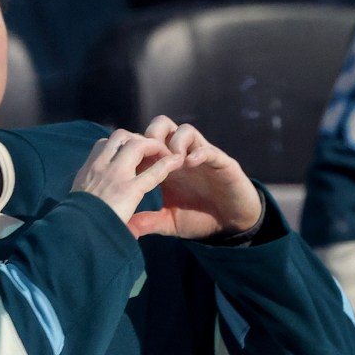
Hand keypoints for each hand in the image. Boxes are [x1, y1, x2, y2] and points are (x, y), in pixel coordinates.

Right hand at [71, 129, 180, 225]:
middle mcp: (100, 167)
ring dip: (152, 145)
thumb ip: (88, 196)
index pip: (102, 144)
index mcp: (87, 172)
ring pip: (136, 144)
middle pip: (120, 136)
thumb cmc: (75, 223)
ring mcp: (115, 175)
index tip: (129, 153)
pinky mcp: (129, 189)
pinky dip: (167, 164)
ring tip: (164, 152)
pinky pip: (153, 172)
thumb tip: (91, 202)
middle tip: (150, 150)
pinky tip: (177, 162)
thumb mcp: (78, 203)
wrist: (76, 233)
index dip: (119, 145)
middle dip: (137, 138)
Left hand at [126, 115, 262, 239]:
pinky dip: (198, 152)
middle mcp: (182, 157)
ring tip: (171, 159)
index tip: (128, 163)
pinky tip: (190, 163)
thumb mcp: (169, 221)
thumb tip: (123, 227)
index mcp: (165, 167)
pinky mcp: (221, 162)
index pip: (146, 145)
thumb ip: (148, 221)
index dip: (135, 148)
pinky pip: (209, 149)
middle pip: (162, 127)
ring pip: (185, 130)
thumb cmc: (199, 219)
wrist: (231, 225)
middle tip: (149, 155)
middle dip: (152, 136)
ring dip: (175, 141)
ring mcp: (201, 157)